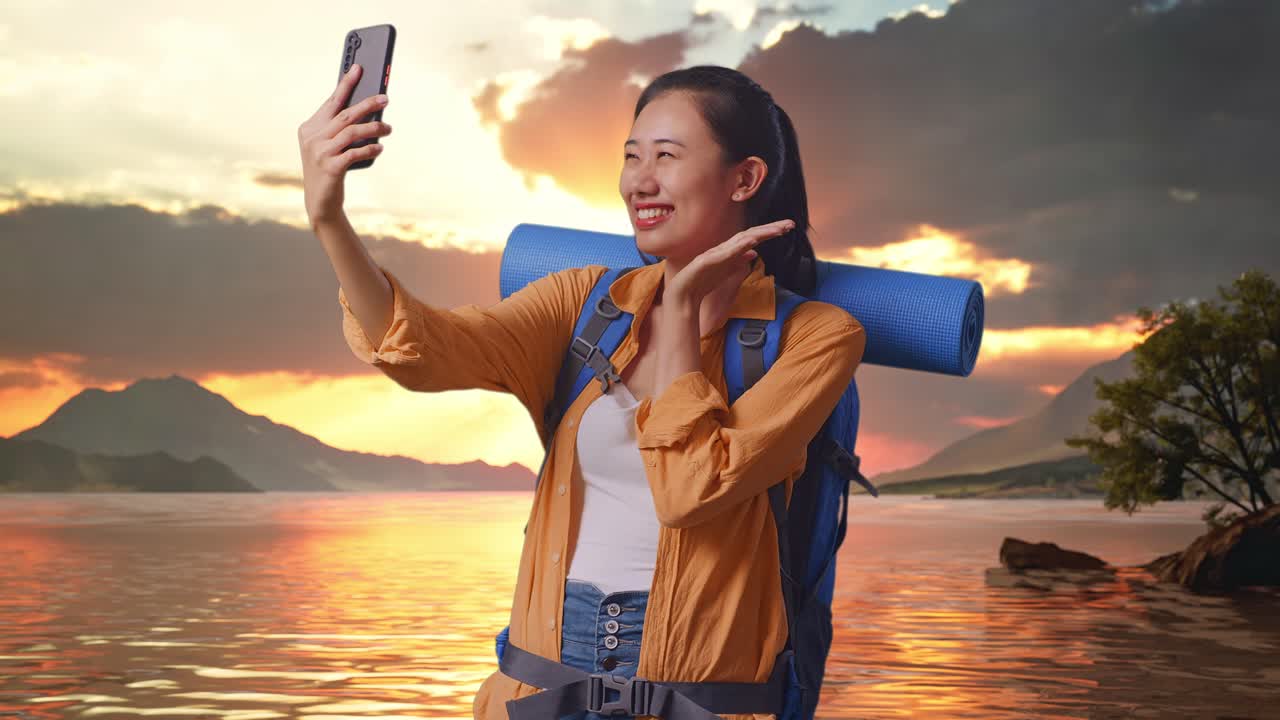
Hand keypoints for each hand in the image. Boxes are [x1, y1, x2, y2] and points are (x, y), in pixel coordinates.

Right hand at [297, 63, 393, 227]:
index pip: (331, 102)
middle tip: (386, 98)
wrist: (320, 201)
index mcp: (309, 127)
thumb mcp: (330, 146)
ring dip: (374, 128)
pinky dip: (370, 149)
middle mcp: (312, 137)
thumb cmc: (329, 169)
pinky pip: (354, 153)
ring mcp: (319, 152)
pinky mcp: (330, 168)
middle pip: (344, 114)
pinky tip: (380, 148)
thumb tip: (369, 111)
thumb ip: (341, 129)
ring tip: (389, 129)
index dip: (346, 84)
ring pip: (352, 132)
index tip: (359, 68)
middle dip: (367, 104)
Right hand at [666, 219, 795, 304]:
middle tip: (791, 224)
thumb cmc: (702, 282)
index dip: (770, 232)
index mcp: (730, 251)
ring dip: (760, 234)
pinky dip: (740, 245)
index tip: (787, 228)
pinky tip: (753, 240)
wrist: (683, 295)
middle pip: (751, 234)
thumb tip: (754, 251)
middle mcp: (724, 248)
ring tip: (778, 230)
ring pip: (742, 239)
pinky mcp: (707, 261)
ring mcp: (716, 253)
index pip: (754, 238)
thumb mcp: (726, 271)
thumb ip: (739, 261)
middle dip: (771, 229)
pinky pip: (726, 252)